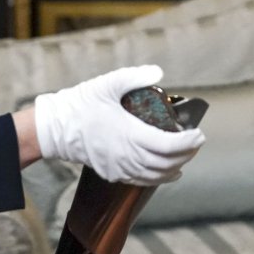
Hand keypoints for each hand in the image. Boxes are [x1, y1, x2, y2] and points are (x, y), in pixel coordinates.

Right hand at [33, 65, 204, 185]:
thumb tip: (158, 72)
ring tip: (187, 155)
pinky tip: (169, 172)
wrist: (55, 128)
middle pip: (168, 163)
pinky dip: (160, 178)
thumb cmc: (81, 104)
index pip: (169, 146)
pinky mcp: (113, 174)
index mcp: (130, 134)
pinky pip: (143, 181)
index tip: (199, 134)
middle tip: (196, 142)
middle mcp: (128, 156)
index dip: (188, 143)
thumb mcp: (108, 84)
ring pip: (157, 175)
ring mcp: (120, 168)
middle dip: (187, 154)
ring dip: (176, 167)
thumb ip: (135, 76)